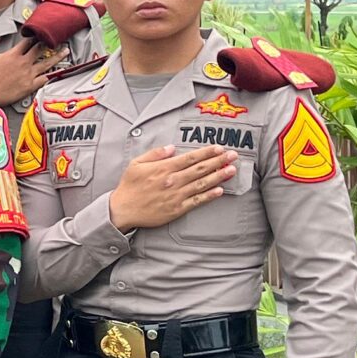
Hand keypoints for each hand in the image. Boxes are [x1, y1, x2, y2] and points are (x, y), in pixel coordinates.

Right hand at [0, 35, 57, 106]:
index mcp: (13, 54)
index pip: (28, 41)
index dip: (34, 35)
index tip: (39, 32)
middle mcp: (23, 63)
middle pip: (40, 50)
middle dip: (49, 42)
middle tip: (57, 38)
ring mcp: (28, 75)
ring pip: (47, 64)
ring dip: (57, 56)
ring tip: (65, 52)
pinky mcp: (29, 87)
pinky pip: (44, 79)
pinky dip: (50, 75)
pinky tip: (56, 72)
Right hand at [107, 145, 236, 229]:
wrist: (123, 210)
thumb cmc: (129, 186)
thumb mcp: (136, 164)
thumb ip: (155, 154)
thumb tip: (172, 147)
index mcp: (163, 168)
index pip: (190, 158)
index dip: (207, 152)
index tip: (220, 148)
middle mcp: (172, 181)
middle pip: (200, 169)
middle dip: (218, 161)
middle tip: (233, 156)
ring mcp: (176, 195)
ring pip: (202, 184)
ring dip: (218, 176)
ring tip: (232, 170)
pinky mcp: (177, 209)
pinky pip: (197, 201)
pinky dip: (209, 196)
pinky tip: (220, 190)